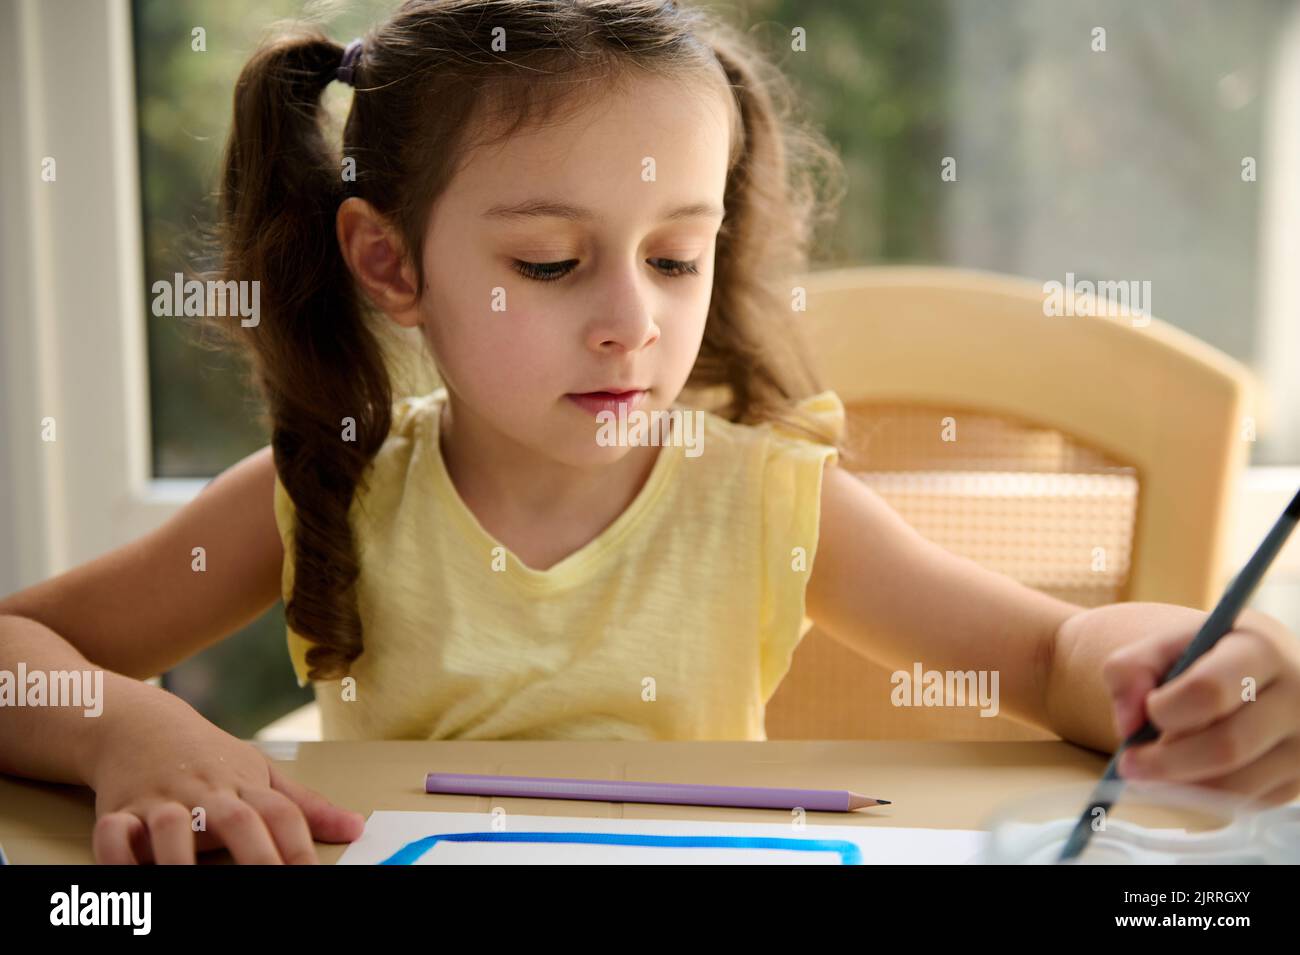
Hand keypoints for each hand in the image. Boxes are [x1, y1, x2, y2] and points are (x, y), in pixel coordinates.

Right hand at [87, 693, 363, 862]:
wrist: (138, 723)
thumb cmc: (209, 757)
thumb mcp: (259, 772)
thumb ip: (304, 805)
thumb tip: (356, 828)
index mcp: (244, 786)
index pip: (281, 814)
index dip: (299, 845)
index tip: (312, 876)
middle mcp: (205, 792)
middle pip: (236, 821)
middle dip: (256, 855)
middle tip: (272, 883)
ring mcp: (161, 800)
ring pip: (170, 827)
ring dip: (181, 857)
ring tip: (193, 885)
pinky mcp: (119, 809)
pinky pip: (114, 833)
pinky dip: (118, 854)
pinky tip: (132, 874)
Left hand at [1102, 608, 1299, 806]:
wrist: (1252, 672)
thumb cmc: (1202, 659)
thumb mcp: (1163, 645)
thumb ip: (1128, 669)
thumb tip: (1128, 724)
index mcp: (1260, 650)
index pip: (1210, 690)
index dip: (1166, 709)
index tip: (1145, 713)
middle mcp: (1296, 698)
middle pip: (1226, 745)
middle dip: (1165, 761)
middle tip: (1128, 764)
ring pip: (1236, 785)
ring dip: (1181, 785)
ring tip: (1152, 770)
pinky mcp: (1297, 781)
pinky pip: (1243, 803)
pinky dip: (1202, 798)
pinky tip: (1183, 777)